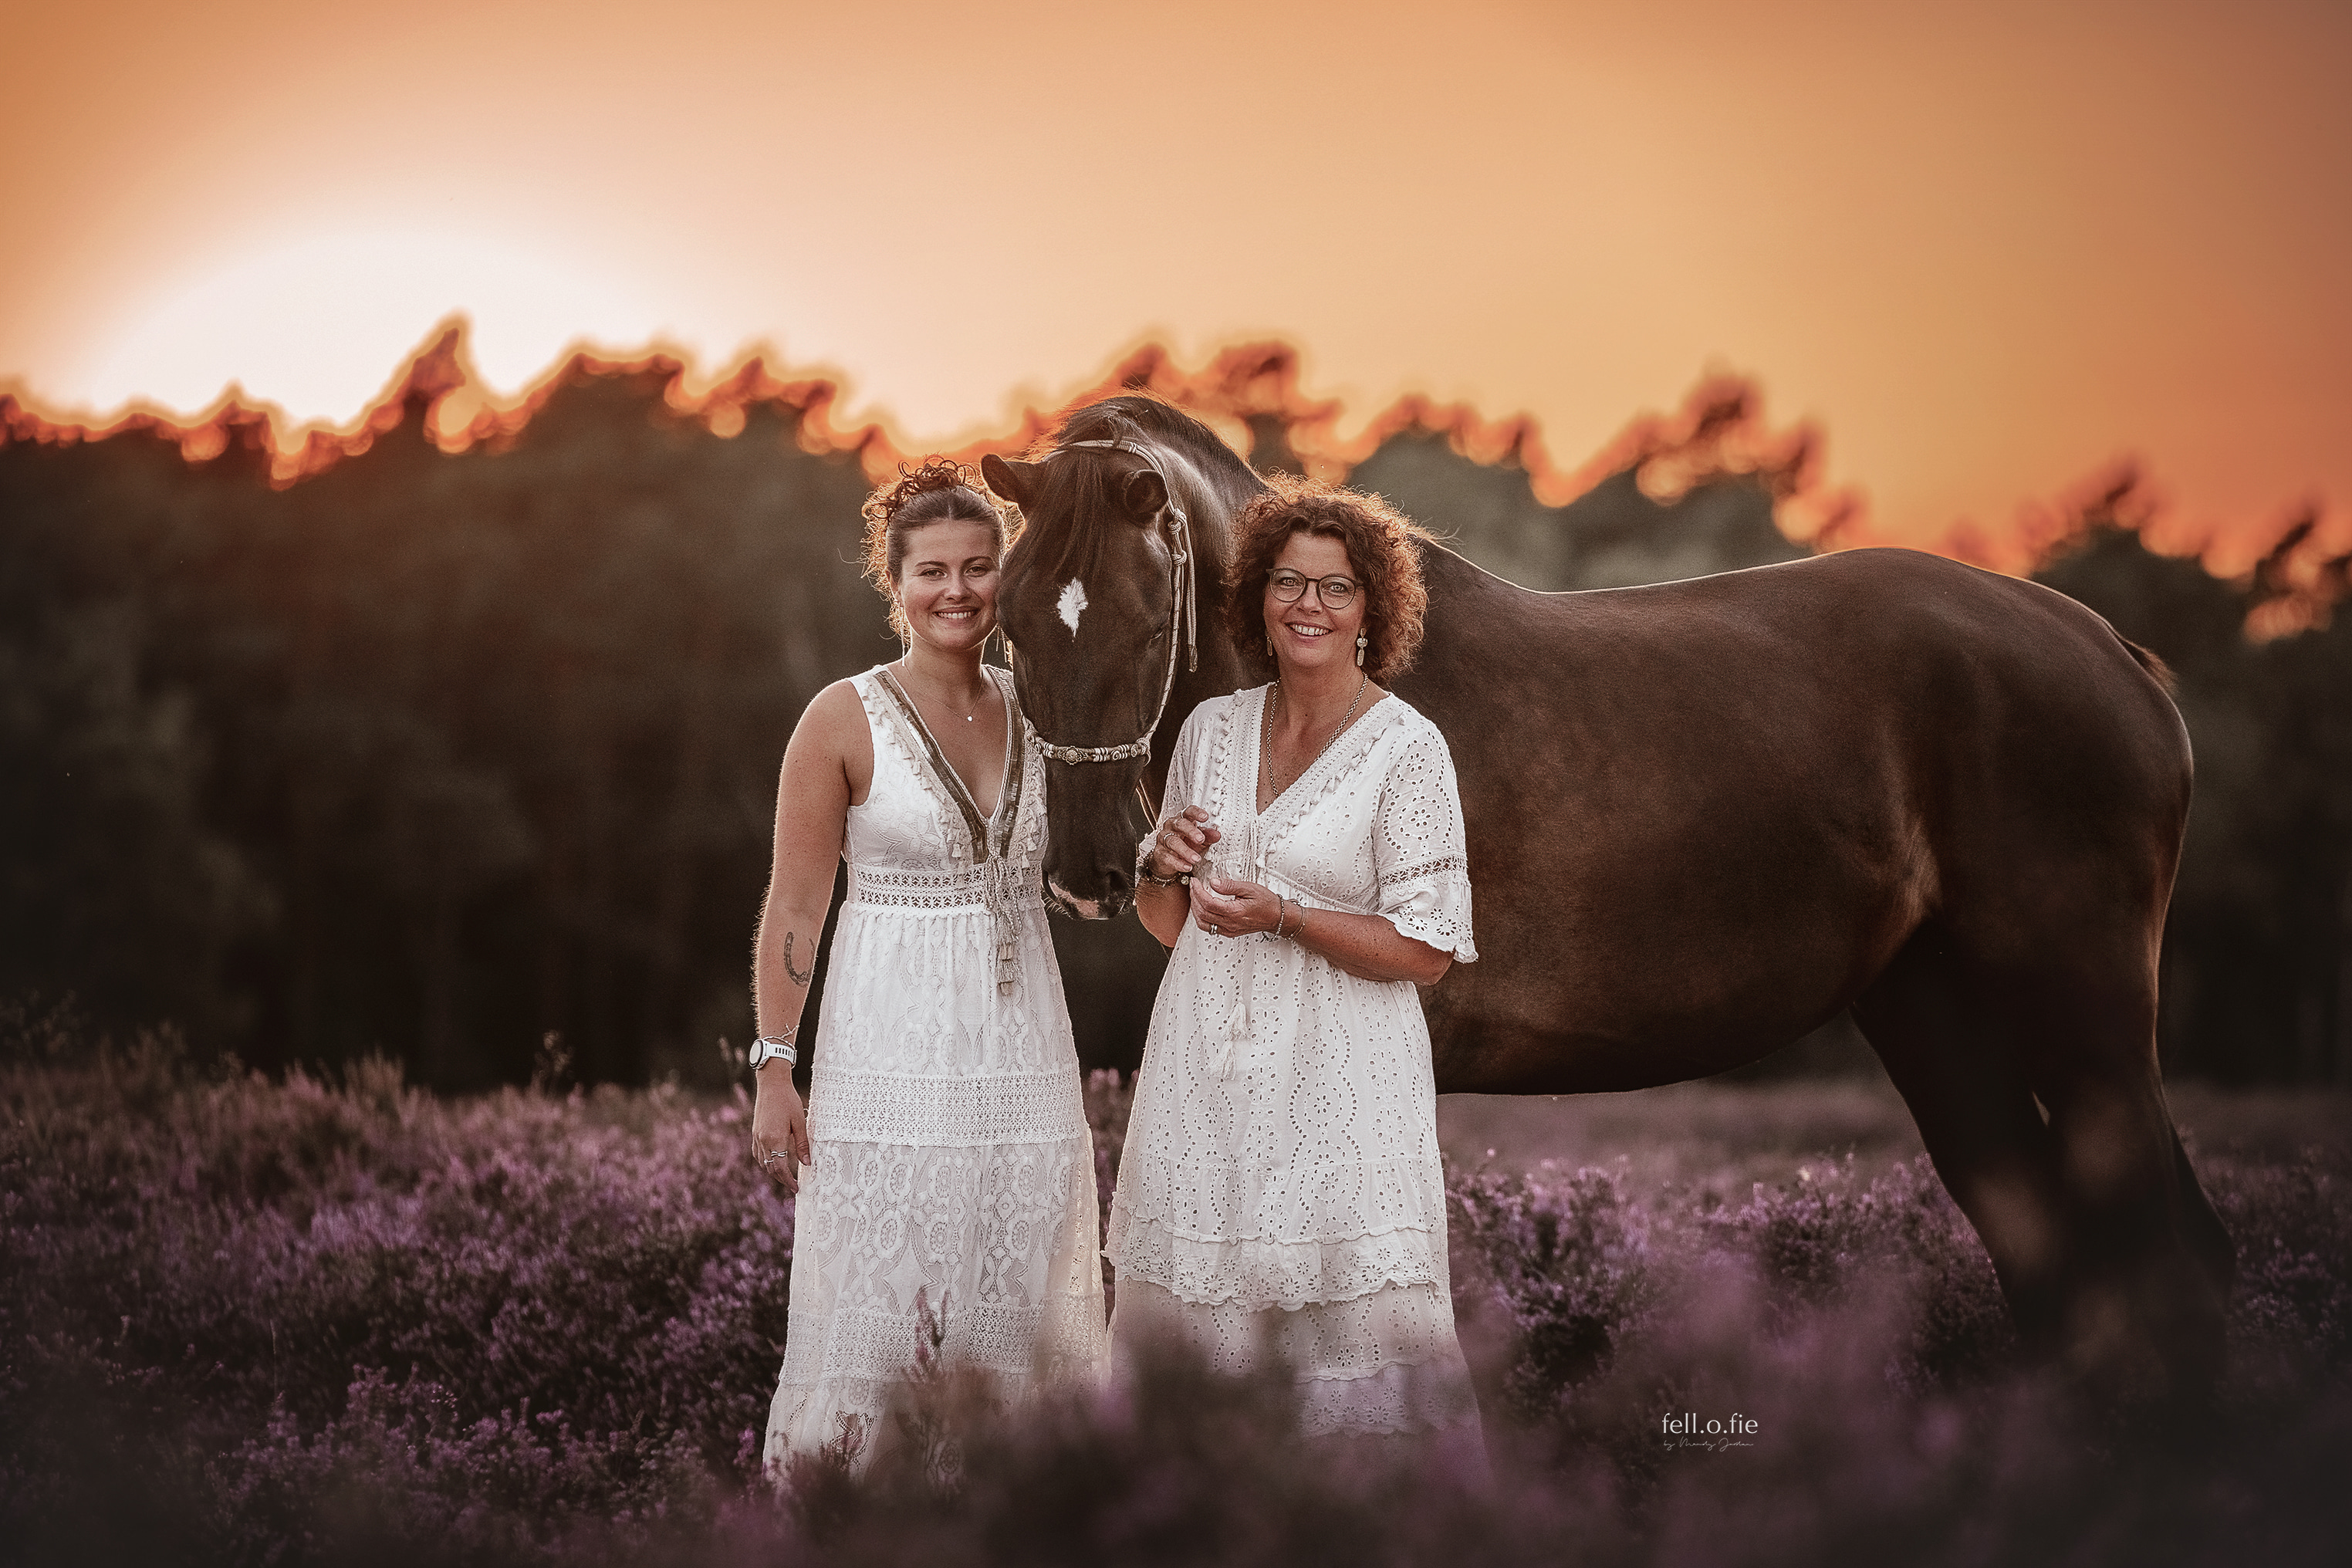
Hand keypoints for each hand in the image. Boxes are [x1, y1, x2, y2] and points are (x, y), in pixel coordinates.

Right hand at [751, 1065, 812, 1195]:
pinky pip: (758, 1153)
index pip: (779, 1168)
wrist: (771, 1083)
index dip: (788, 1181)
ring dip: (772, 1171)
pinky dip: (765, 1161)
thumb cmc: (788, 1100)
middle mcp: (763, 1140)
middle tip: (793, 1185)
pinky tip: (773, 1160)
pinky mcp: (755, 1132)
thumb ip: (802, 1144)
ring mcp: (756, 1136)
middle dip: (781, 1179)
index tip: (796, 1188)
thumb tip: (806, 1163)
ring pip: (762, 1162)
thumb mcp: (800, 1122)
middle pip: (769, 1168)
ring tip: (785, 1175)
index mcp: (774, 1139)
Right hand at [1147, 806, 1219, 880]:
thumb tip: (1216, 834)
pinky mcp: (1159, 853)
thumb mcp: (1199, 840)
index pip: (1188, 812)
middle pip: (1179, 824)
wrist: (1167, 860)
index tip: (1205, 817)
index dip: (1196, 813)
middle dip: (1191, 831)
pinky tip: (1187, 866)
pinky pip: (1167, 857)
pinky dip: (1178, 863)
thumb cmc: (1184, 844)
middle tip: (1200, 839)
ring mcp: (1164, 839)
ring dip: (1186, 851)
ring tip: (1196, 858)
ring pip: (1173, 842)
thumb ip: (1208, 837)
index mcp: (1182, 820)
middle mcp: (1171, 827)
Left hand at [1190, 872, 1277, 938]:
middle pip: (1202, 913)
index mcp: (1234, 912)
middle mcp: (1230, 924)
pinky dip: (1202, 918)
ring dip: (1196, 910)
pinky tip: (1203, 908)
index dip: (1198, 891)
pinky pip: (1210, 928)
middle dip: (1194, 898)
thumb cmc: (1267, 903)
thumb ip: (1229, 886)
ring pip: (1203, 924)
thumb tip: (1213, 882)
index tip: (1195, 882)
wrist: (1277, 917)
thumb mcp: (1249, 888)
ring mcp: (1229, 930)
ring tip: (1196, 896)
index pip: (1208, 903)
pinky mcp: (1229, 932)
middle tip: (1193, 887)